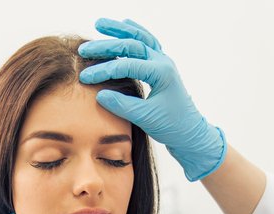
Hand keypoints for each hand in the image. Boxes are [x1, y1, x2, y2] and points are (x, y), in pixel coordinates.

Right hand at [78, 17, 226, 180]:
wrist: (189, 131)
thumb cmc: (171, 125)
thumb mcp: (145, 118)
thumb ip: (122, 105)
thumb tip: (99, 94)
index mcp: (161, 73)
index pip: (127, 65)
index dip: (104, 70)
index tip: (85, 77)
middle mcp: (163, 62)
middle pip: (131, 45)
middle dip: (106, 45)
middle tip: (85, 49)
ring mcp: (162, 61)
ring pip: (140, 37)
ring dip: (119, 29)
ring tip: (99, 23)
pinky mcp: (160, 66)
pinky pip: (147, 42)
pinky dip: (135, 31)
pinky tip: (125, 23)